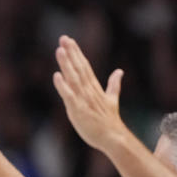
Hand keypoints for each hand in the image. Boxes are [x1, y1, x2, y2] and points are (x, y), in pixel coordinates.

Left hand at [52, 35, 126, 152]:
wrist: (113, 137)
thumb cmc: (109, 121)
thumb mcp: (112, 100)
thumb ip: (114, 85)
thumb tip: (120, 71)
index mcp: (94, 88)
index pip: (84, 66)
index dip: (77, 53)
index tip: (69, 41)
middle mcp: (89, 91)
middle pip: (79, 68)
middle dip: (71, 53)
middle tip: (63, 38)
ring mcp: (84, 100)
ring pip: (74, 78)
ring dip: (66, 64)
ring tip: (60, 50)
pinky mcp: (78, 110)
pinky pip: (69, 96)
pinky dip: (63, 86)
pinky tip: (57, 76)